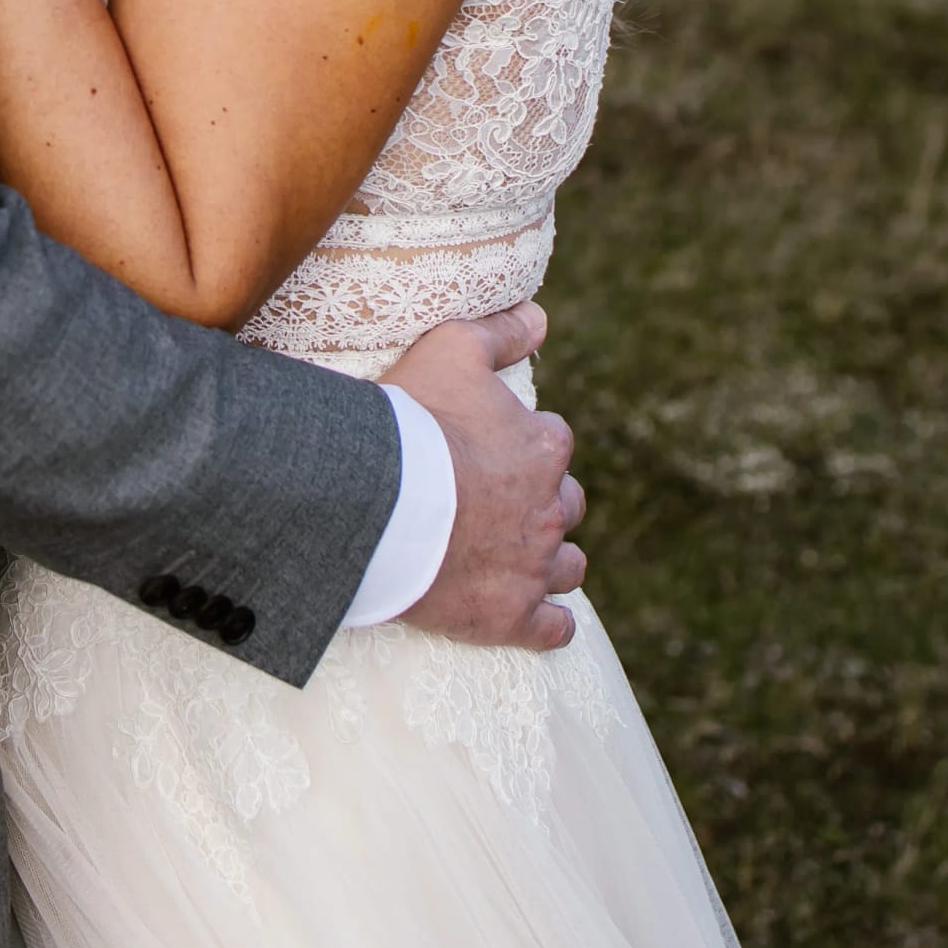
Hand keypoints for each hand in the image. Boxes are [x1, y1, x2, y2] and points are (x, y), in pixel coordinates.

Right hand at [392, 303, 587, 653]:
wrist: (379, 502)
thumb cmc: (413, 421)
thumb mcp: (450, 349)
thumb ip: (500, 331)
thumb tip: (541, 317)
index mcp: (543, 447)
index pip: (553, 443)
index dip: (526, 444)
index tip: (494, 448)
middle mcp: (550, 508)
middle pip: (566, 505)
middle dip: (545, 502)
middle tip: (503, 503)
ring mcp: (534, 567)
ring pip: (568, 568)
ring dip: (554, 562)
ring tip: (526, 560)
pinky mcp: (511, 617)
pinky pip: (552, 629)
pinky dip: (550, 625)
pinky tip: (541, 621)